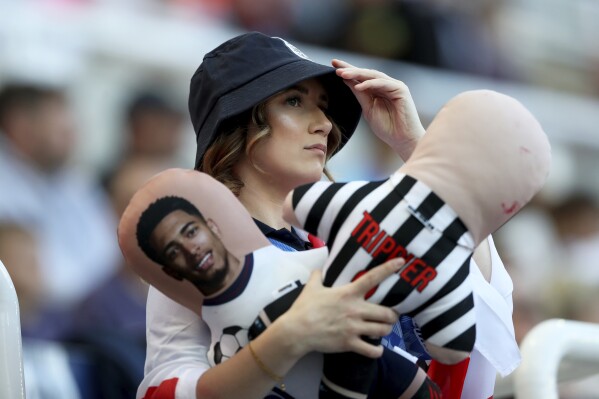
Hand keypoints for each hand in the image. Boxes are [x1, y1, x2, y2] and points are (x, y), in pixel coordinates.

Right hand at [278, 258, 403, 358]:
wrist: (297, 330)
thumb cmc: (304, 307)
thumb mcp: (311, 288)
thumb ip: (317, 276)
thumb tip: (317, 268)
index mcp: (348, 293)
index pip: (372, 278)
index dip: (388, 269)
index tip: (401, 262)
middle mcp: (355, 310)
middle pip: (386, 313)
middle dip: (392, 316)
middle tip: (390, 316)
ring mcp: (354, 328)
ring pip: (382, 330)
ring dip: (386, 330)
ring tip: (383, 330)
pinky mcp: (350, 344)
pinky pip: (372, 350)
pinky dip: (377, 351)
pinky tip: (377, 349)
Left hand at [333, 59, 424, 160]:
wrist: (402, 140)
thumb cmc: (387, 127)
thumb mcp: (368, 109)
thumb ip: (360, 95)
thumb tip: (346, 80)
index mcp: (378, 90)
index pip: (361, 78)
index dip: (348, 71)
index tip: (332, 65)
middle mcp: (386, 85)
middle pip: (366, 73)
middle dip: (350, 69)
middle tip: (335, 65)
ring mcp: (394, 86)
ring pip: (373, 75)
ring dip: (357, 74)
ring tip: (342, 74)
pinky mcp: (401, 89)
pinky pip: (382, 83)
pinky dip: (370, 84)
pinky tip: (358, 86)